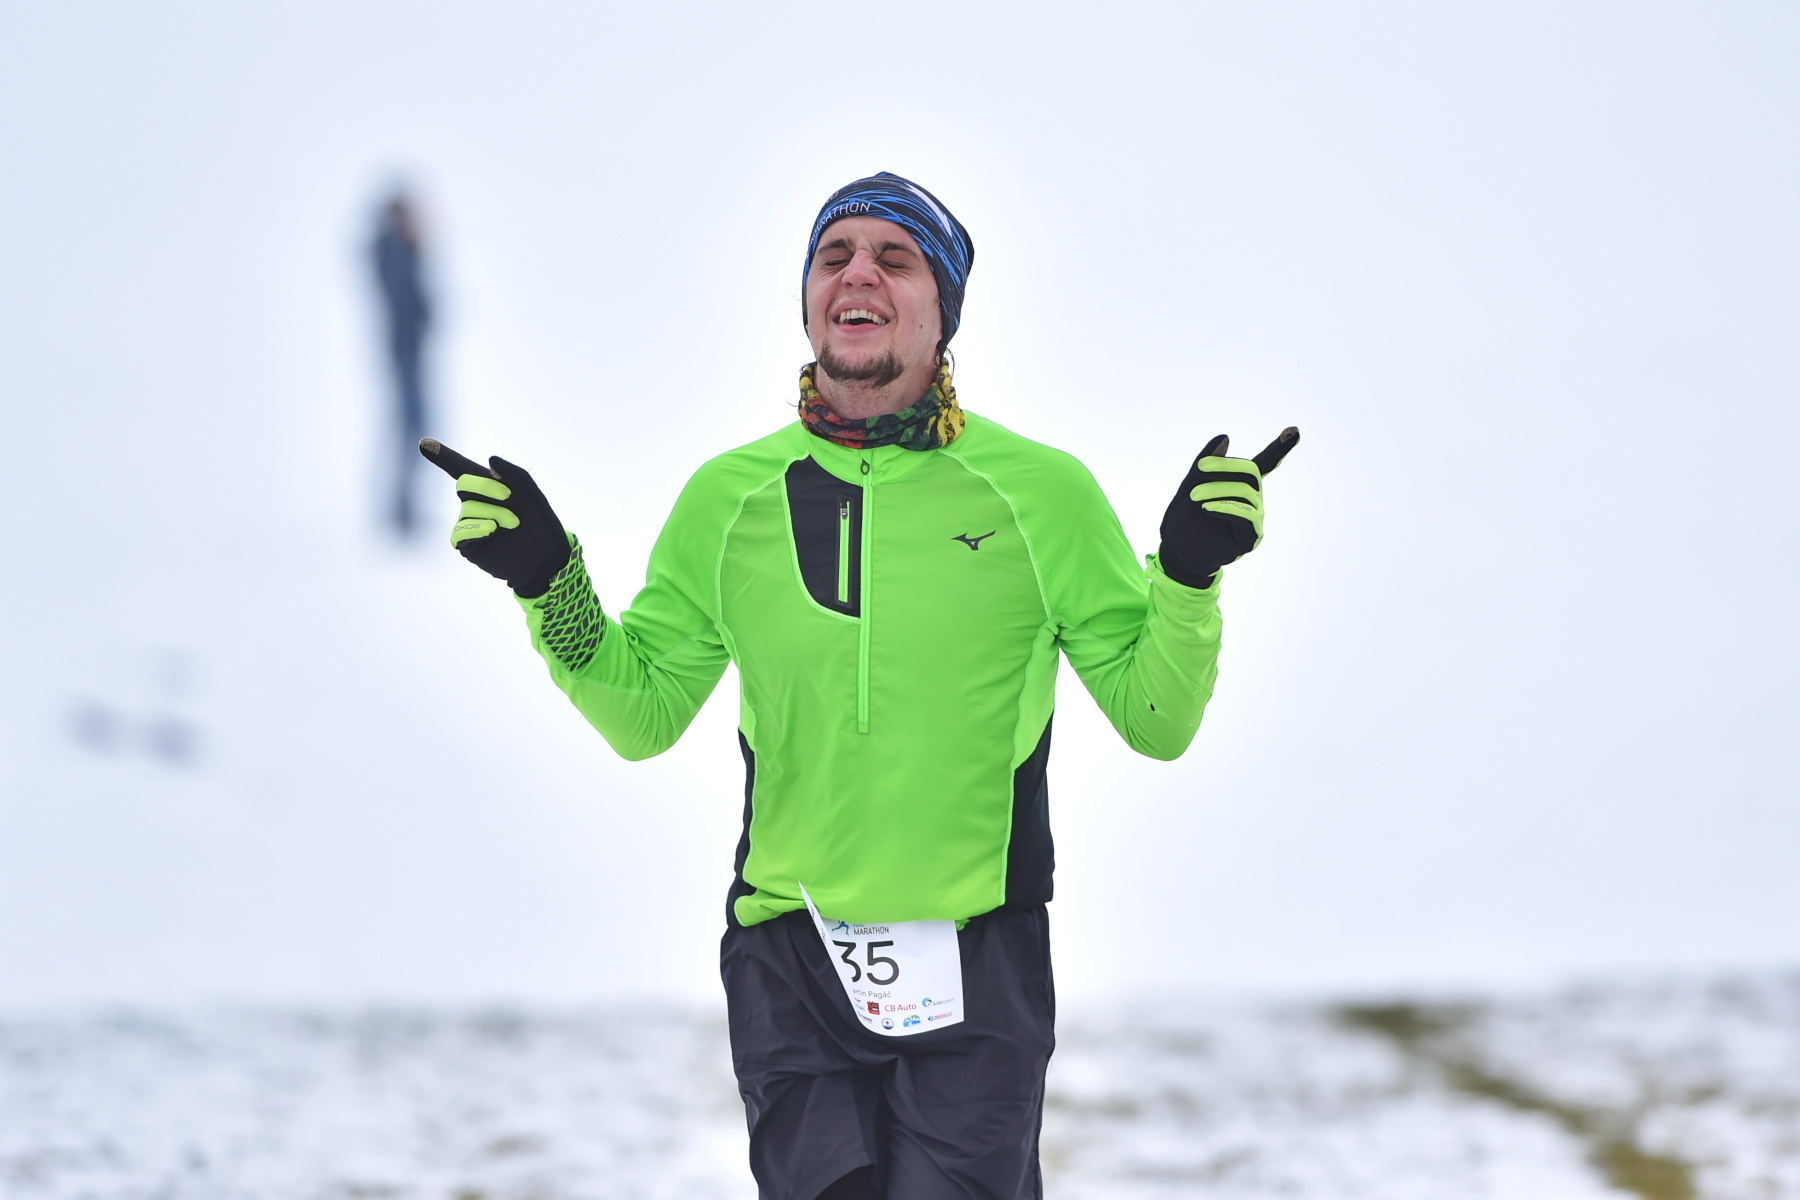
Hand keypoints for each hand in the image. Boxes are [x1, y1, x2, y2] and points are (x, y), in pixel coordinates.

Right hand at [419, 438, 571, 597]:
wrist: (546, 558)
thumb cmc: (541, 524)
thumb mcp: (533, 495)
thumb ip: (515, 474)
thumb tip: (490, 460)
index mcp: (490, 486)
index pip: (461, 468)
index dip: (442, 456)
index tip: (424, 443)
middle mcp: (476, 502)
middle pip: (464, 484)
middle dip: (488, 488)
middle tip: (510, 499)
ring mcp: (469, 523)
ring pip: (467, 508)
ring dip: (494, 513)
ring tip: (513, 524)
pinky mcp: (467, 544)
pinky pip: (460, 531)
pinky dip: (477, 528)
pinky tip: (493, 530)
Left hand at [1158, 427, 1298, 588]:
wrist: (1177, 551)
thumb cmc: (1184, 518)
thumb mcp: (1190, 484)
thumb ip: (1206, 462)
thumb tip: (1225, 437)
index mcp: (1240, 483)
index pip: (1264, 463)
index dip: (1280, 447)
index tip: (1295, 430)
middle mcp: (1253, 497)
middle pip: (1250, 471)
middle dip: (1224, 467)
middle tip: (1198, 469)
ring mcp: (1255, 516)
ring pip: (1245, 492)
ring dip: (1216, 489)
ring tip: (1195, 497)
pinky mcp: (1252, 535)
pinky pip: (1245, 514)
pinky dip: (1224, 507)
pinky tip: (1206, 508)